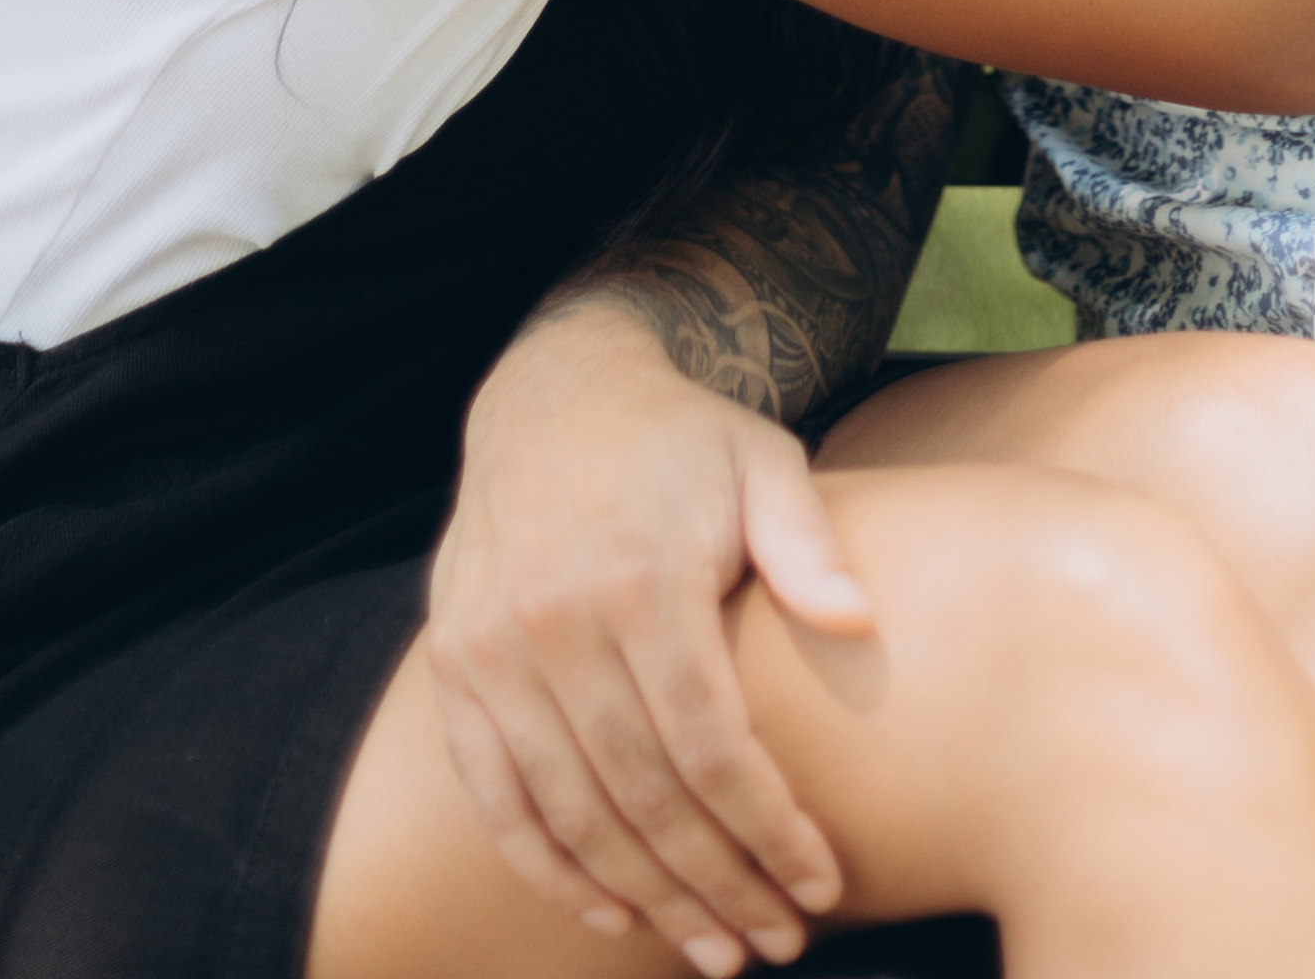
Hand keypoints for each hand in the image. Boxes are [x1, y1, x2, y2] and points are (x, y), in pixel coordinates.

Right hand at [425, 301, 872, 969]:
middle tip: (775, 945)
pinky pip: (497, 797)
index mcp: (642, 578)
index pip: (712, 745)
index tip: (822, 885)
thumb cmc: (682, 439)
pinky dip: (550, 869)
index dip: (769, 828)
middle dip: (718, 886)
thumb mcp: (760, 458)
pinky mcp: (455, 668)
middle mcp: (555, 622)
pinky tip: (615, 914)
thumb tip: (859, 623)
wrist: (553, 391)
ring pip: (572, 814)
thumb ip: (807, 541)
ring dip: (647, 898)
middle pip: (644, 797)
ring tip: (715, 951)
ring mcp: (493, 651)